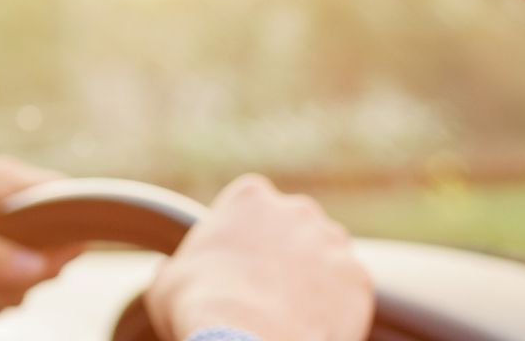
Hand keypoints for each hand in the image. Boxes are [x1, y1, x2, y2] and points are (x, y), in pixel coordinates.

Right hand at [145, 174, 372, 340]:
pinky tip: (312, 327)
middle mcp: (297, 209)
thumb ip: (175, 266)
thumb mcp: (166, 281)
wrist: (247, 340)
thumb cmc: (199, 307)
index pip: (254, 205)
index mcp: (250, 198)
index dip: (247, 236)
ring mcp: (332, 242)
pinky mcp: (358, 278)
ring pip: (327, 256)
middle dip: (286, 251)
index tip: (240, 263)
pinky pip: (349, 290)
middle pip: (296, 226)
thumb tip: (170, 273)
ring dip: (315, 276)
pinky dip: (336, 307)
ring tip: (292, 313)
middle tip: (268, 289)